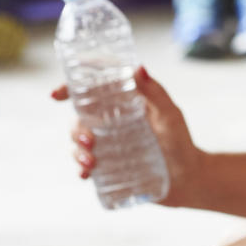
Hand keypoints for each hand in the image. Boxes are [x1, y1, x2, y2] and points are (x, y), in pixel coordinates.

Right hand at [50, 67, 200, 206]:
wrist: (188, 179)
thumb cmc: (181, 142)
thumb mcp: (170, 115)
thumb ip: (156, 92)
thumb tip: (138, 67)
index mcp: (126, 103)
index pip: (95, 89)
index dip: (72, 87)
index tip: (56, 94)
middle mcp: (114, 121)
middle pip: (81, 117)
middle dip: (75, 128)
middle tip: (88, 141)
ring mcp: (109, 143)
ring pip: (79, 141)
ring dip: (76, 150)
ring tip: (91, 162)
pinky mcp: (109, 165)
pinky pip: (85, 164)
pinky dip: (80, 168)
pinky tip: (86, 174)